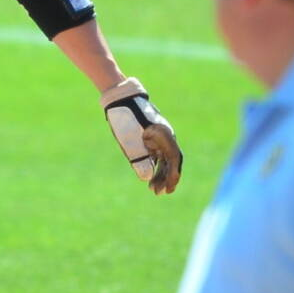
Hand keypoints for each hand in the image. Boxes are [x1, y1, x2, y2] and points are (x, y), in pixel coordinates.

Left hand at [100, 78, 183, 195]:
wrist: (119, 99)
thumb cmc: (124, 118)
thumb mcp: (128, 140)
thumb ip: (138, 159)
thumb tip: (147, 178)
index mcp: (164, 134)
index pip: (174, 158)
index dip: (172, 176)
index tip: (168, 189)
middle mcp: (165, 135)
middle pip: (171, 161)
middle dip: (167, 178)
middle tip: (160, 193)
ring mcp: (159, 136)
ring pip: (165, 159)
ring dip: (161, 174)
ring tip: (153, 189)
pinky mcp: (152, 137)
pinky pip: (158, 155)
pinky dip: (155, 166)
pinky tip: (151, 177)